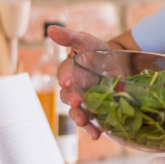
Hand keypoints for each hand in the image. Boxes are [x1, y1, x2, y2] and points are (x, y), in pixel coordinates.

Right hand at [46, 25, 110, 139]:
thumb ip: (69, 36)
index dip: (65, 78)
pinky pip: (92, 121)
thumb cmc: (94, 50)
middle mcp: (73, 88)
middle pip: (68, 97)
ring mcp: (83, 101)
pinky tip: (96, 134)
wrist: (113, 63)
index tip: (67, 81)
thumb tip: (51, 29)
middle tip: (76, 103)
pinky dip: (93, 129)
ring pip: (77, 112)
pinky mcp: (94, 110)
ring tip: (85, 122)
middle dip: (72, 100)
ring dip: (80, 118)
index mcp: (69, 70)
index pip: (65, 74)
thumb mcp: (85, 40)